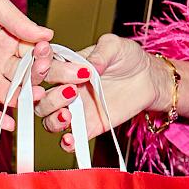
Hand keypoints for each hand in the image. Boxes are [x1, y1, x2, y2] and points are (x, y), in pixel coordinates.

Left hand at [0, 0, 52, 129]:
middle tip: (44, 85)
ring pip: (6, 92)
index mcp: (9, 34)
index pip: (35, 55)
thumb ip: (18, 21)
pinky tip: (8, 125)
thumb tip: (48, 35)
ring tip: (32, 104)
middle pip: (24, 77)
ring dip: (20, 100)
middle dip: (36, 83)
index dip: (44, 60)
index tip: (48, 59)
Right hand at [30, 35, 172, 152]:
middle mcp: (66, 89)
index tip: (48, 65)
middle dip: (50, 97)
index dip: (41, 69)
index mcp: (66, 67)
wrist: (147, 79)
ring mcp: (75, 110)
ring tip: (68, 115)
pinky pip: (70, 140)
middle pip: (41, 99)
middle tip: (72, 92)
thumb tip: (90, 67)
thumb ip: (101, 52)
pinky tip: (71, 139)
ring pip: (49, 120)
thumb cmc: (128, 58)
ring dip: (53, 119)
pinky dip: (67, 143)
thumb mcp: (115, 46)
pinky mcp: (88, 127)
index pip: (44, 70)